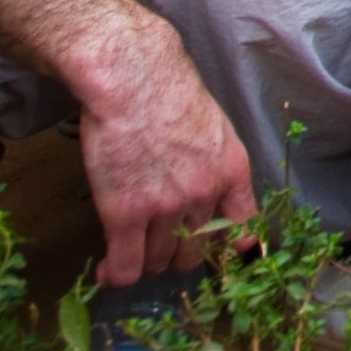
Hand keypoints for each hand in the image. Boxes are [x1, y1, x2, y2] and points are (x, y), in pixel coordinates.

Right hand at [71, 16, 260, 284]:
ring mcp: (166, 207)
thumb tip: (211, 193)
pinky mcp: (126, 214)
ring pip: (160, 260)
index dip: (224, 247)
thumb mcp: (212, 125)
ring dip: (145, 260)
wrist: (129, 76)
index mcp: (232, 170)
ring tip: (129, 251)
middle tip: (156, 242)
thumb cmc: (165, 89)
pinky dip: (118, 274)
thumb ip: (216, 162)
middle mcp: (205, 194)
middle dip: (176, 252)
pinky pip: (128, 266)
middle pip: (195, 252)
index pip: (241, 229)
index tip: (209, 251)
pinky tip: (108, 271)